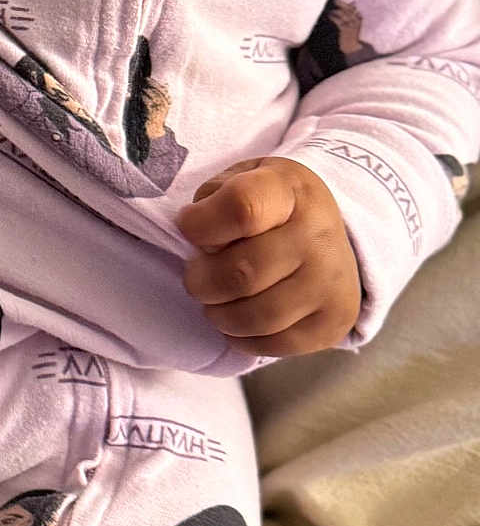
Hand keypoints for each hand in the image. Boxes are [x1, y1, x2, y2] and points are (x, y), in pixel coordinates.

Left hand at [176, 156, 360, 355]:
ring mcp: (332, 282)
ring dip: (219, 314)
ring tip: (215, 301)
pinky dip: (242, 338)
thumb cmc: (268, 206)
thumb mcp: (239, 179)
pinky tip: (238, 320)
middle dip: (201, 281)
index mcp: (289, 190)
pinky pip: (274, 345)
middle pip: (242, 273)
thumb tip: (202, 245)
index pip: (242, 208)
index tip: (189, 228)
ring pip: (256, 317)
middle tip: (197, 277)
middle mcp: (319, 235)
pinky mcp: (335, 321)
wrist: (327, 232)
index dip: (201, 225)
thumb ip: (213, 201)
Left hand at [331, 0, 364, 55]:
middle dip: (341, 4)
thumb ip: (353, 14)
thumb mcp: (355, 24)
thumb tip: (353, 3)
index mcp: (359, 19)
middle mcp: (356, 21)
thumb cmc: (352, 34)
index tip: (340, 0)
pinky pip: (338, 21)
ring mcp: (351, 25)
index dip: (347, 4)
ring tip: (331, 11)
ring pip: (343, 15)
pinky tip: (330, 16)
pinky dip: (333, 17)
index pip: (353, 8)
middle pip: (348, 10)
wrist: (352, 47)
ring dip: (336, 11)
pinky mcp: (345, 30)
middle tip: (335, 0)